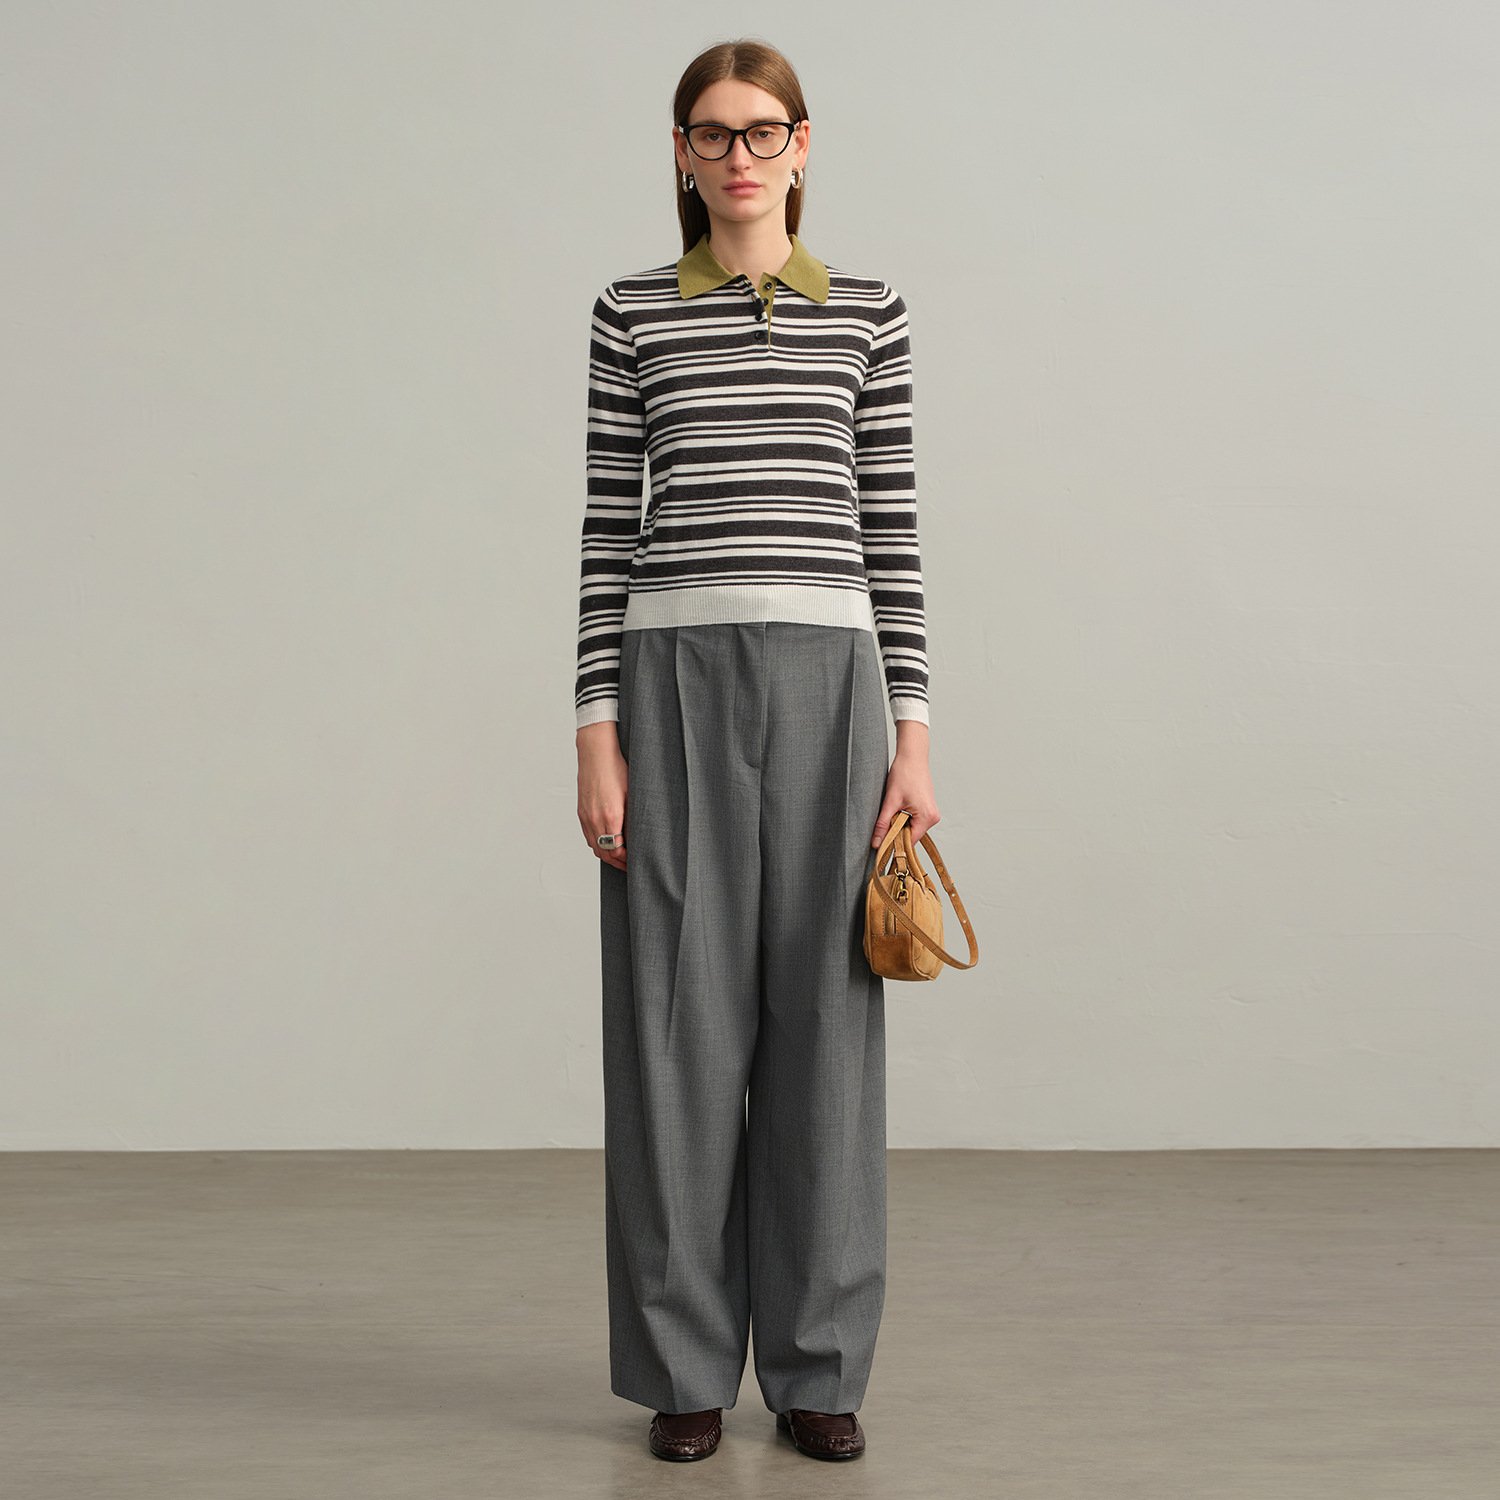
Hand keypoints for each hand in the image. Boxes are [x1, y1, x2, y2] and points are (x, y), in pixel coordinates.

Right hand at [577, 721, 627, 870]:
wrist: (596, 752)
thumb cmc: (616, 768)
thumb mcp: (632, 793)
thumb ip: (633, 817)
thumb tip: (638, 835)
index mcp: (610, 816)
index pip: (617, 850)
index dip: (627, 860)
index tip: (636, 862)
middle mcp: (595, 819)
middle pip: (604, 852)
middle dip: (618, 862)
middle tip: (630, 865)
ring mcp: (586, 816)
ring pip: (594, 846)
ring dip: (606, 854)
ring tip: (620, 856)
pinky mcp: (581, 811)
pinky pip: (588, 835)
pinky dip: (597, 843)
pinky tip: (607, 841)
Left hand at [872, 721, 938, 847]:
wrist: (912, 755)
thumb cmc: (904, 774)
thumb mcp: (890, 801)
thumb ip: (883, 824)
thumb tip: (876, 843)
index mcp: (927, 817)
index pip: (910, 842)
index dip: (894, 844)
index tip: (880, 846)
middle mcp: (933, 817)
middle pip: (911, 835)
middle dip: (896, 832)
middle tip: (882, 823)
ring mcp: (931, 813)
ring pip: (911, 828)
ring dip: (899, 824)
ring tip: (891, 809)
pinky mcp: (927, 808)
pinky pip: (914, 820)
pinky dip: (903, 818)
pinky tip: (897, 807)